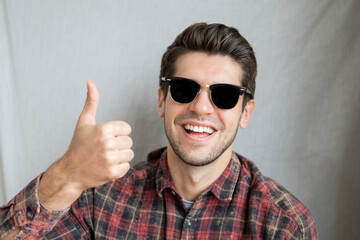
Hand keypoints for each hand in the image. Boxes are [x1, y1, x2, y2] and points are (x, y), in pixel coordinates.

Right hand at [39, 80, 133, 209]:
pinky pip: (127, 166)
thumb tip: (90, 81)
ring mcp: (110, 159)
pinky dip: (118, 168)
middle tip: (103, 149)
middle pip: (129, 141)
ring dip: (120, 157)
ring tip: (105, 158)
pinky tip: (105, 167)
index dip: (117, 133)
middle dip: (118, 145)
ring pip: (129, 154)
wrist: (69, 172)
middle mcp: (108, 143)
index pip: (127, 128)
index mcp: (104, 128)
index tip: (105, 138)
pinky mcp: (113, 173)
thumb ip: (91, 102)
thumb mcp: (84, 122)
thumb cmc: (78, 145)